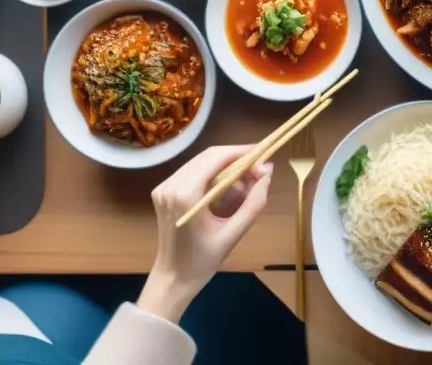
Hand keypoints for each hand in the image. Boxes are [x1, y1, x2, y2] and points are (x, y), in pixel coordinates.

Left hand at [138, 146, 273, 322]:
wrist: (172, 279)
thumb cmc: (202, 260)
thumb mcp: (233, 233)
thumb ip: (254, 202)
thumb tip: (267, 173)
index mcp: (185, 195)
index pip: (216, 158)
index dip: (242, 152)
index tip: (264, 154)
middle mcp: (170, 185)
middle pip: (208, 156)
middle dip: (236, 159)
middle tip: (259, 169)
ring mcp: (164, 187)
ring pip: (201, 162)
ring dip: (226, 166)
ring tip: (247, 181)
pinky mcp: (163, 191)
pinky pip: (193, 172)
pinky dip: (213, 175)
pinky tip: (227, 188)